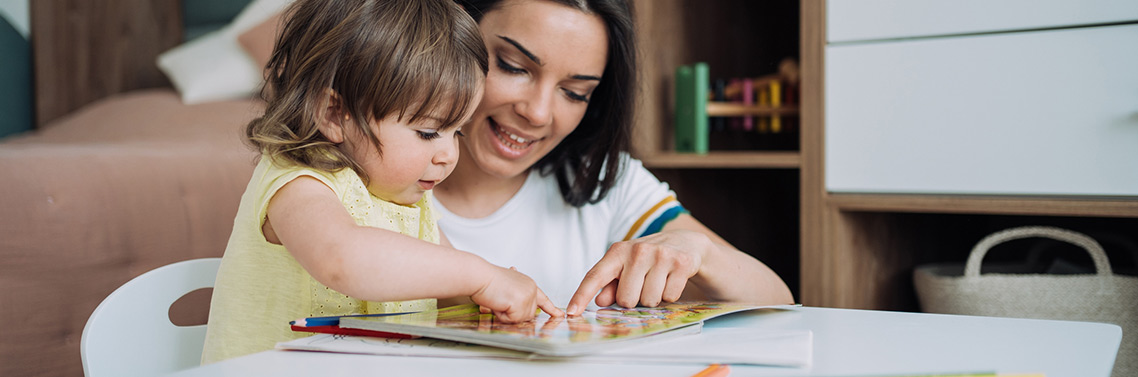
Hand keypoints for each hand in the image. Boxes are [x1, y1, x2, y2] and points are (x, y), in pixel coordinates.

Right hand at [471, 266, 563, 321]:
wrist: (479, 276)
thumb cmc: (486, 280)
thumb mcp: (506, 285)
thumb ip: (514, 292)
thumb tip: (514, 291)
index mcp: (528, 283)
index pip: (542, 299)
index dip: (551, 308)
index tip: (559, 315)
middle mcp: (531, 289)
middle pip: (528, 315)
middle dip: (512, 314)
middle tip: (500, 301)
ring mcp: (528, 296)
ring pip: (520, 319)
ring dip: (506, 315)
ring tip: (498, 300)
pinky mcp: (521, 303)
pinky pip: (512, 320)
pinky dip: (502, 315)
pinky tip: (498, 303)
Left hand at [565, 230, 711, 314]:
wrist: (684, 242)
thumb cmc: (648, 258)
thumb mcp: (626, 266)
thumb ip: (611, 284)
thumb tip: (599, 301)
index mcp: (618, 251)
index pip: (596, 276)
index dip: (582, 295)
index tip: (572, 312)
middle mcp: (638, 251)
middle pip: (625, 299)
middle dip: (633, 300)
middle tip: (641, 285)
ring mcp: (660, 256)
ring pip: (649, 301)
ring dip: (653, 298)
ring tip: (657, 281)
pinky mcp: (680, 263)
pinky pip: (669, 297)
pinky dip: (670, 295)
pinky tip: (670, 280)